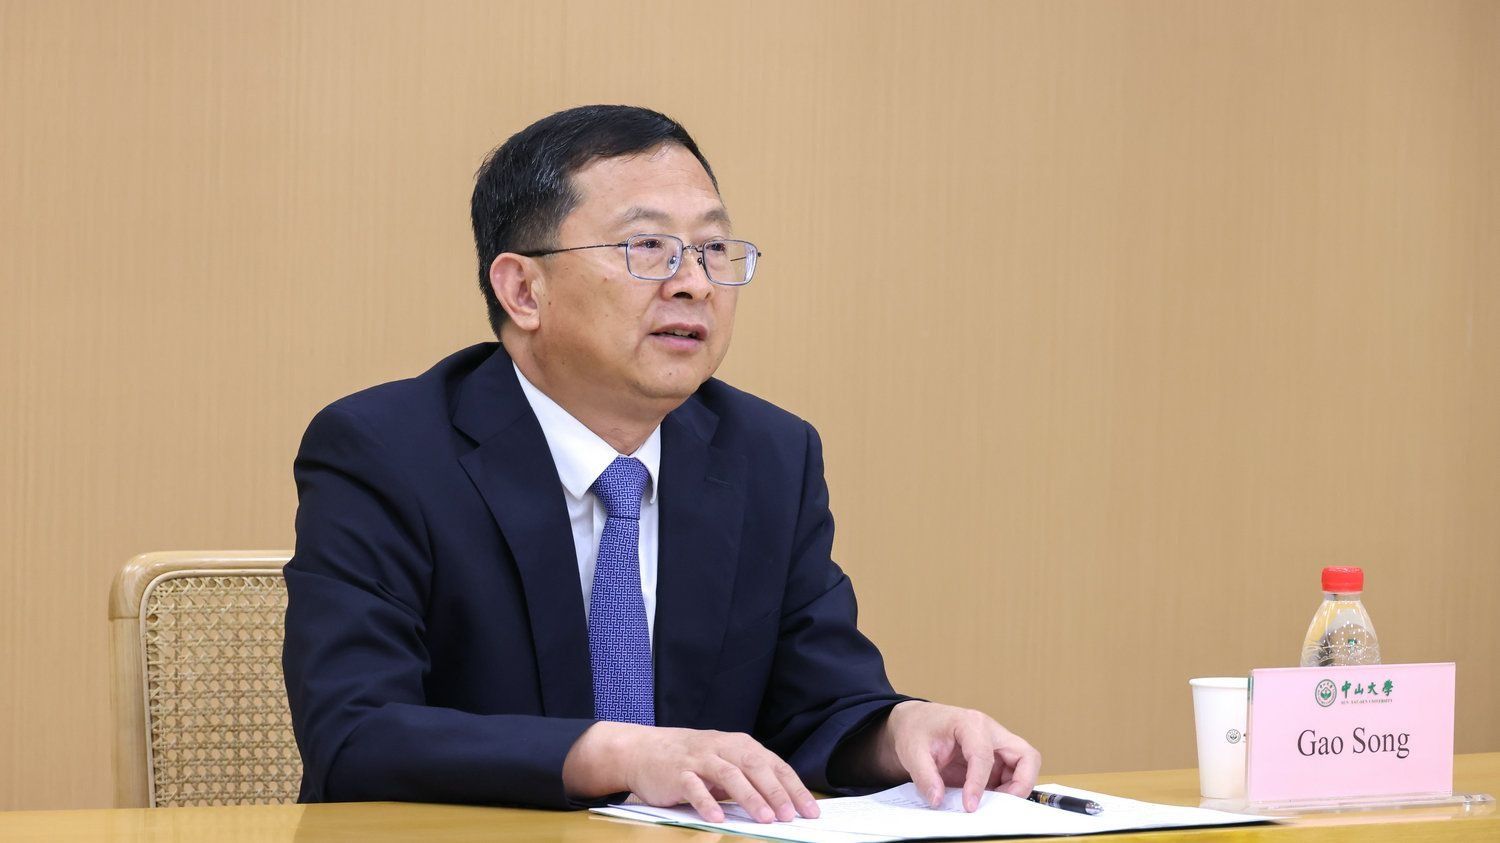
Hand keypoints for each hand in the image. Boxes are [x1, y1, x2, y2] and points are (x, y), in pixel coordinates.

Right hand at [563, 722, 819, 823]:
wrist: (643, 750)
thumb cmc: (691, 760)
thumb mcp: (724, 762)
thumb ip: (749, 777)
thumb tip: (784, 803)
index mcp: (739, 745)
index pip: (774, 765)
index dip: (793, 787)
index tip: (810, 810)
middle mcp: (722, 748)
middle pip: (755, 768)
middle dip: (776, 793)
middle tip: (790, 816)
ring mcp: (699, 759)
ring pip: (729, 775)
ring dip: (749, 797)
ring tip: (765, 818)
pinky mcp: (677, 773)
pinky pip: (695, 787)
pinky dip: (707, 802)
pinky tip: (718, 818)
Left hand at [881, 701, 1040, 811]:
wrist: (917, 722)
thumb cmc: (918, 729)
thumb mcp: (912, 751)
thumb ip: (924, 776)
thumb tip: (938, 800)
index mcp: (971, 723)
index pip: (984, 755)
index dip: (978, 784)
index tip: (969, 806)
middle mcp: (991, 732)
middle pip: (1026, 755)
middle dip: (1021, 783)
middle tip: (1001, 804)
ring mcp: (997, 745)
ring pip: (1025, 766)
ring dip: (1016, 788)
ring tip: (992, 803)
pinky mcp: (996, 758)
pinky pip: (1013, 774)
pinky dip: (1007, 789)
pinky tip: (988, 799)